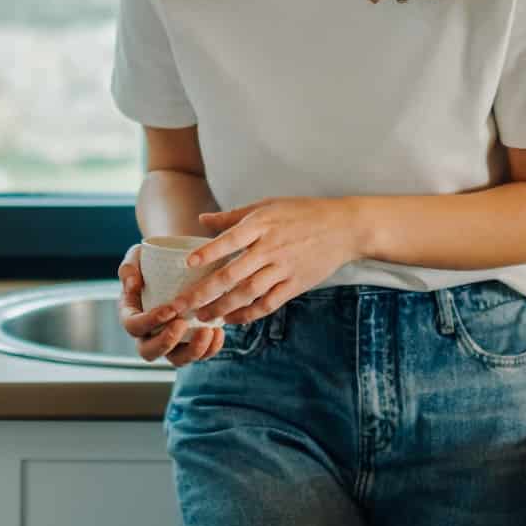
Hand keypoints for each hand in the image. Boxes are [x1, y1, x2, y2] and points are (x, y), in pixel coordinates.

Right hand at [116, 246, 222, 367]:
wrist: (178, 263)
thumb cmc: (153, 260)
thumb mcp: (137, 256)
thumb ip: (129, 266)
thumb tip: (132, 284)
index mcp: (130, 314)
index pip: (133, 326)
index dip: (149, 322)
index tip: (170, 310)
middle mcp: (147, 334)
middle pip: (150, 352)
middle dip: (166, 342)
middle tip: (183, 324)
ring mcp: (170, 342)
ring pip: (177, 360)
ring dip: (193, 350)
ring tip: (209, 332)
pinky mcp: (190, 343)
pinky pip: (199, 355)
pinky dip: (210, 348)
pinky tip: (219, 332)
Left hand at [175, 199, 365, 324]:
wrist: (344, 228)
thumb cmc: (302, 212)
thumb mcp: (268, 205)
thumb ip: (233, 216)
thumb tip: (201, 220)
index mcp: (261, 224)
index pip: (229, 240)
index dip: (208, 253)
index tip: (186, 264)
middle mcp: (270, 248)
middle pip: (232, 274)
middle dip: (203, 292)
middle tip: (181, 306)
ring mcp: (283, 268)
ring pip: (247, 293)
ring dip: (222, 308)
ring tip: (202, 317)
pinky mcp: (295, 284)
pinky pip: (268, 304)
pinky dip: (248, 314)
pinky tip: (231, 319)